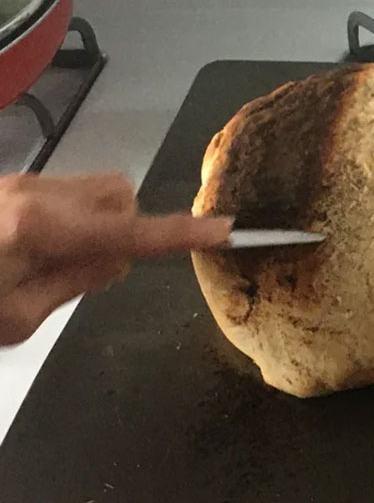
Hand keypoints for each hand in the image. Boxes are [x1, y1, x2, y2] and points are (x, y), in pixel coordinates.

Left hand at [0, 172, 229, 345]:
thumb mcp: (17, 319)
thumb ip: (75, 285)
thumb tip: (116, 261)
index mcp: (41, 230)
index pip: (131, 233)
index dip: (181, 234)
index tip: (223, 230)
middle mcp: (38, 196)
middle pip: (122, 197)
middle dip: (127, 228)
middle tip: (93, 269)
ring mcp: (25, 183)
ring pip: (99, 189)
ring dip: (102, 221)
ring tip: (62, 257)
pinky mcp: (14, 184)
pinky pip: (69, 192)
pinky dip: (75, 218)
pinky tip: (39, 247)